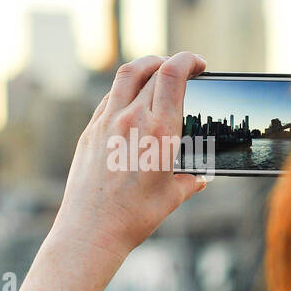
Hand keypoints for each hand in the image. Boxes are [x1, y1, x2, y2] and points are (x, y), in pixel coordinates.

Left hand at [51, 52, 207, 260]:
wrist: (92, 230)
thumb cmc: (135, 216)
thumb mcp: (172, 196)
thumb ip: (189, 180)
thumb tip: (199, 178)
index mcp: (159, 131)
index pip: (173, 74)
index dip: (189, 60)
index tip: (199, 64)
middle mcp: (131, 119)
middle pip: (152, 69)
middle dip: (172, 62)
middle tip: (184, 69)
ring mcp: (107, 123)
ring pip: (126, 76)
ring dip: (145, 66)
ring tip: (157, 71)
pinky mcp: (90, 132)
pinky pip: (109, 98)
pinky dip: (125, 89)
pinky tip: (133, 100)